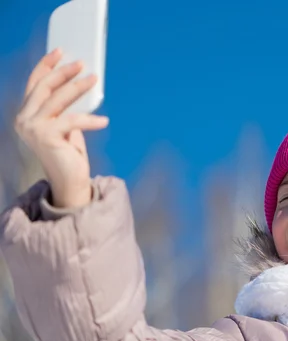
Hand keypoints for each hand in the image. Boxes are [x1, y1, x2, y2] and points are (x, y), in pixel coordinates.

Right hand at [14, 48, 108, 207]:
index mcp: (26, 114)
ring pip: (57, 99)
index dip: (46, 65)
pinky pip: (72, 121)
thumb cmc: (69, 154)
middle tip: (82, 64)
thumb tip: (79, 83)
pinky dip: (90, 120)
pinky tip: (104, 121)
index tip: (60, 52)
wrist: (70, 182)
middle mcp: (24, 120)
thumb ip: (65, 108)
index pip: (35, 84)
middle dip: (63, 72)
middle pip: (44, 87)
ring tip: (94, 79)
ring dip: (78, 87)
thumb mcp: (65, 126)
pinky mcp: (45, 137)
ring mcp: (32, 128)